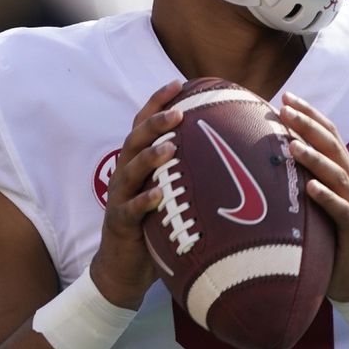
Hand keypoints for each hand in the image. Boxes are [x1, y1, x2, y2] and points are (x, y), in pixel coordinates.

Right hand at [90, 80, 183, 309]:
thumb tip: (228, 147)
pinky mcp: (119, 222)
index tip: (179, 83)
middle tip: (178, 113)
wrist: (125, 266)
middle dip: (155, 122)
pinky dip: (144, 200)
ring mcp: (119, 196)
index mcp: (137, 161)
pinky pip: (130, 209)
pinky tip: (159, 195)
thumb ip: (185, 168)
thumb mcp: (169, 190)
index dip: (157, 101)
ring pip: (130, 169)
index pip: (144, 123)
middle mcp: (125, 172)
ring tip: (171, 147)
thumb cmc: (154, 222)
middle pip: (135, 139)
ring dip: (150, 156)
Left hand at [279, 92, 348, 302]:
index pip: (328, 133)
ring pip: (337, 176)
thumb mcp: (315, 196)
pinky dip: (327, 198)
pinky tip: (310, 188)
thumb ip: (301, 172)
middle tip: (286, 111)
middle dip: (309, 127)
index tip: (287, 97)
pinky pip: (342, 211)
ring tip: (292, 146)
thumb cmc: (327, 230)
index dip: (310, 114)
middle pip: (332, 147)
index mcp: (342, 170)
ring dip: (314, 159)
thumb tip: (271, 146)